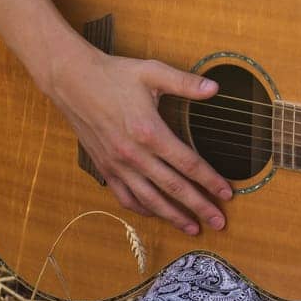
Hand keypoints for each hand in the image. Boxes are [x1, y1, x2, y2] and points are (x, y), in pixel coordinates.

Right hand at [39, 41, 231, 235]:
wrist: (72, 81)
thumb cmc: (114, 75)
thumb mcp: (152, 72)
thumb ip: (185, 83)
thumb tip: (215, 88)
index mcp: (150, 132)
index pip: (188, 164)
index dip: (210, 180)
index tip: (227, 194)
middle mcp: (134, 155)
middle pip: (174, 188)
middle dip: (199, 207)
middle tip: (219, 223)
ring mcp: (118, 165)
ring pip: (150, 200)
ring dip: (173, 216)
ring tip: (193, 228)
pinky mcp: (105, 168)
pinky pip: (126, 197)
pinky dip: (143, 209)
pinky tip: (156, 214)